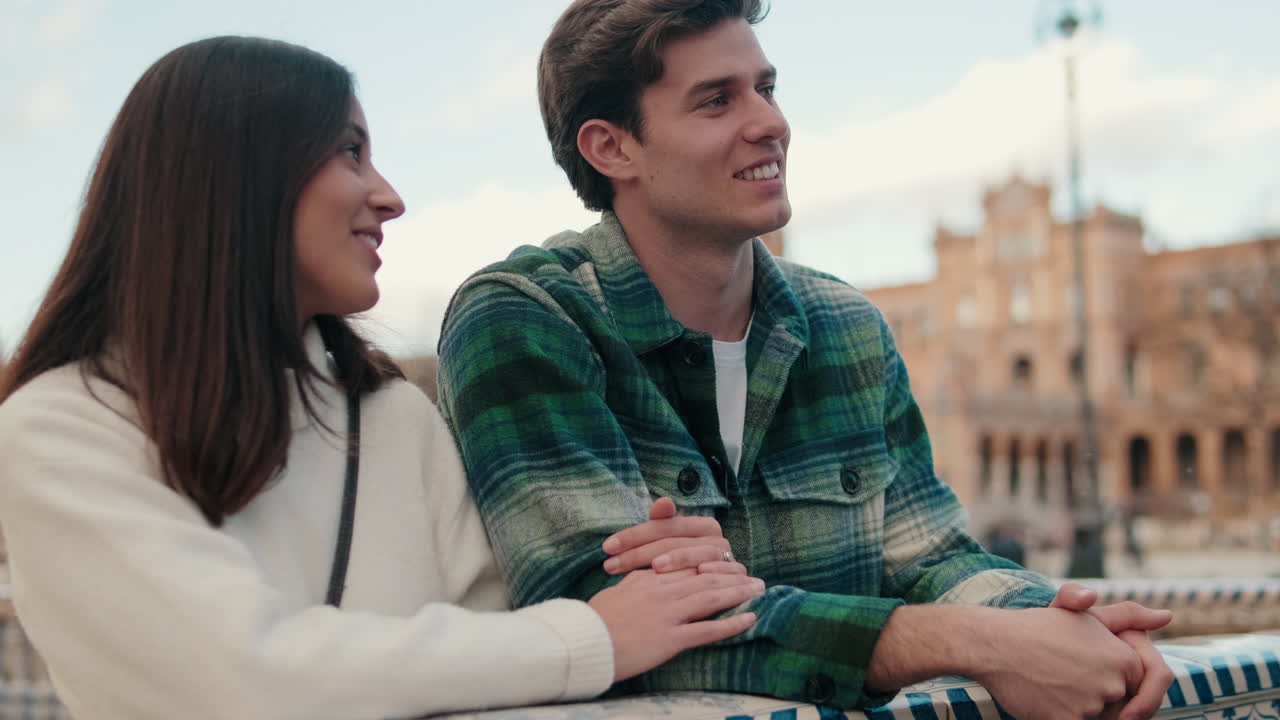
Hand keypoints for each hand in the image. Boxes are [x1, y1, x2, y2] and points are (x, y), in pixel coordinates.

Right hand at [587, 569, 762, 681]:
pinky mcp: (670, 638)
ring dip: (739, 593)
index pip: (687, 563)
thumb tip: (650, 574)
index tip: (730, 564)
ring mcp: (668, 613)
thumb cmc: (596, 620)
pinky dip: (732, 624)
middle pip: (706, 577)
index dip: (712, 564)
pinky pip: (708, 629)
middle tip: (754, 576)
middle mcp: (661, 590)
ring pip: (712, 597)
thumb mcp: (617, 590)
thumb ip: (638, 580)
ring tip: (758, 590)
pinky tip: (750, 618)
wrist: (584, 643)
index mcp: (649, 577)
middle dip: (733, 576)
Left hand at [601, 498, 744, 575]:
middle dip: (640, 553)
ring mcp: (725, 556)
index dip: (634, 534)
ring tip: (655, 567)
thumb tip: (663, 500)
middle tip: (612, 564)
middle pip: (673, 541)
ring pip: (696, 554)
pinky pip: (720, 571)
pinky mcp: (735, 575)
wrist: (718, 590)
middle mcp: (715, 537)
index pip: (662, 526)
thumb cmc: (682, 567)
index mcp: (699, 525)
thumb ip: (660, 523)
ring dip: (677, 559)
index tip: (607, 546)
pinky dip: (710, 571)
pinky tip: (696, 573)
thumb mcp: (667, 545)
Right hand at [974, 607, 1142, 719]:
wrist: (993, 643)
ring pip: (1096, 718)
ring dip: (1078, 707)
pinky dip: (1061, 714)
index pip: (1138, 687)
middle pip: (1118, 706)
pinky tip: (1044, 698)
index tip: (1087, 674)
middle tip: (1063, 676)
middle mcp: (1114, 683)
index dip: (1113, 681)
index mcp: (1124, 658)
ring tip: (1052, 683)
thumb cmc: (1037, 627)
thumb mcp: (1082, 613)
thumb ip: (1128, 615)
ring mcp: (1092, 706)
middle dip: (1096, 696)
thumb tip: (1166, 617)